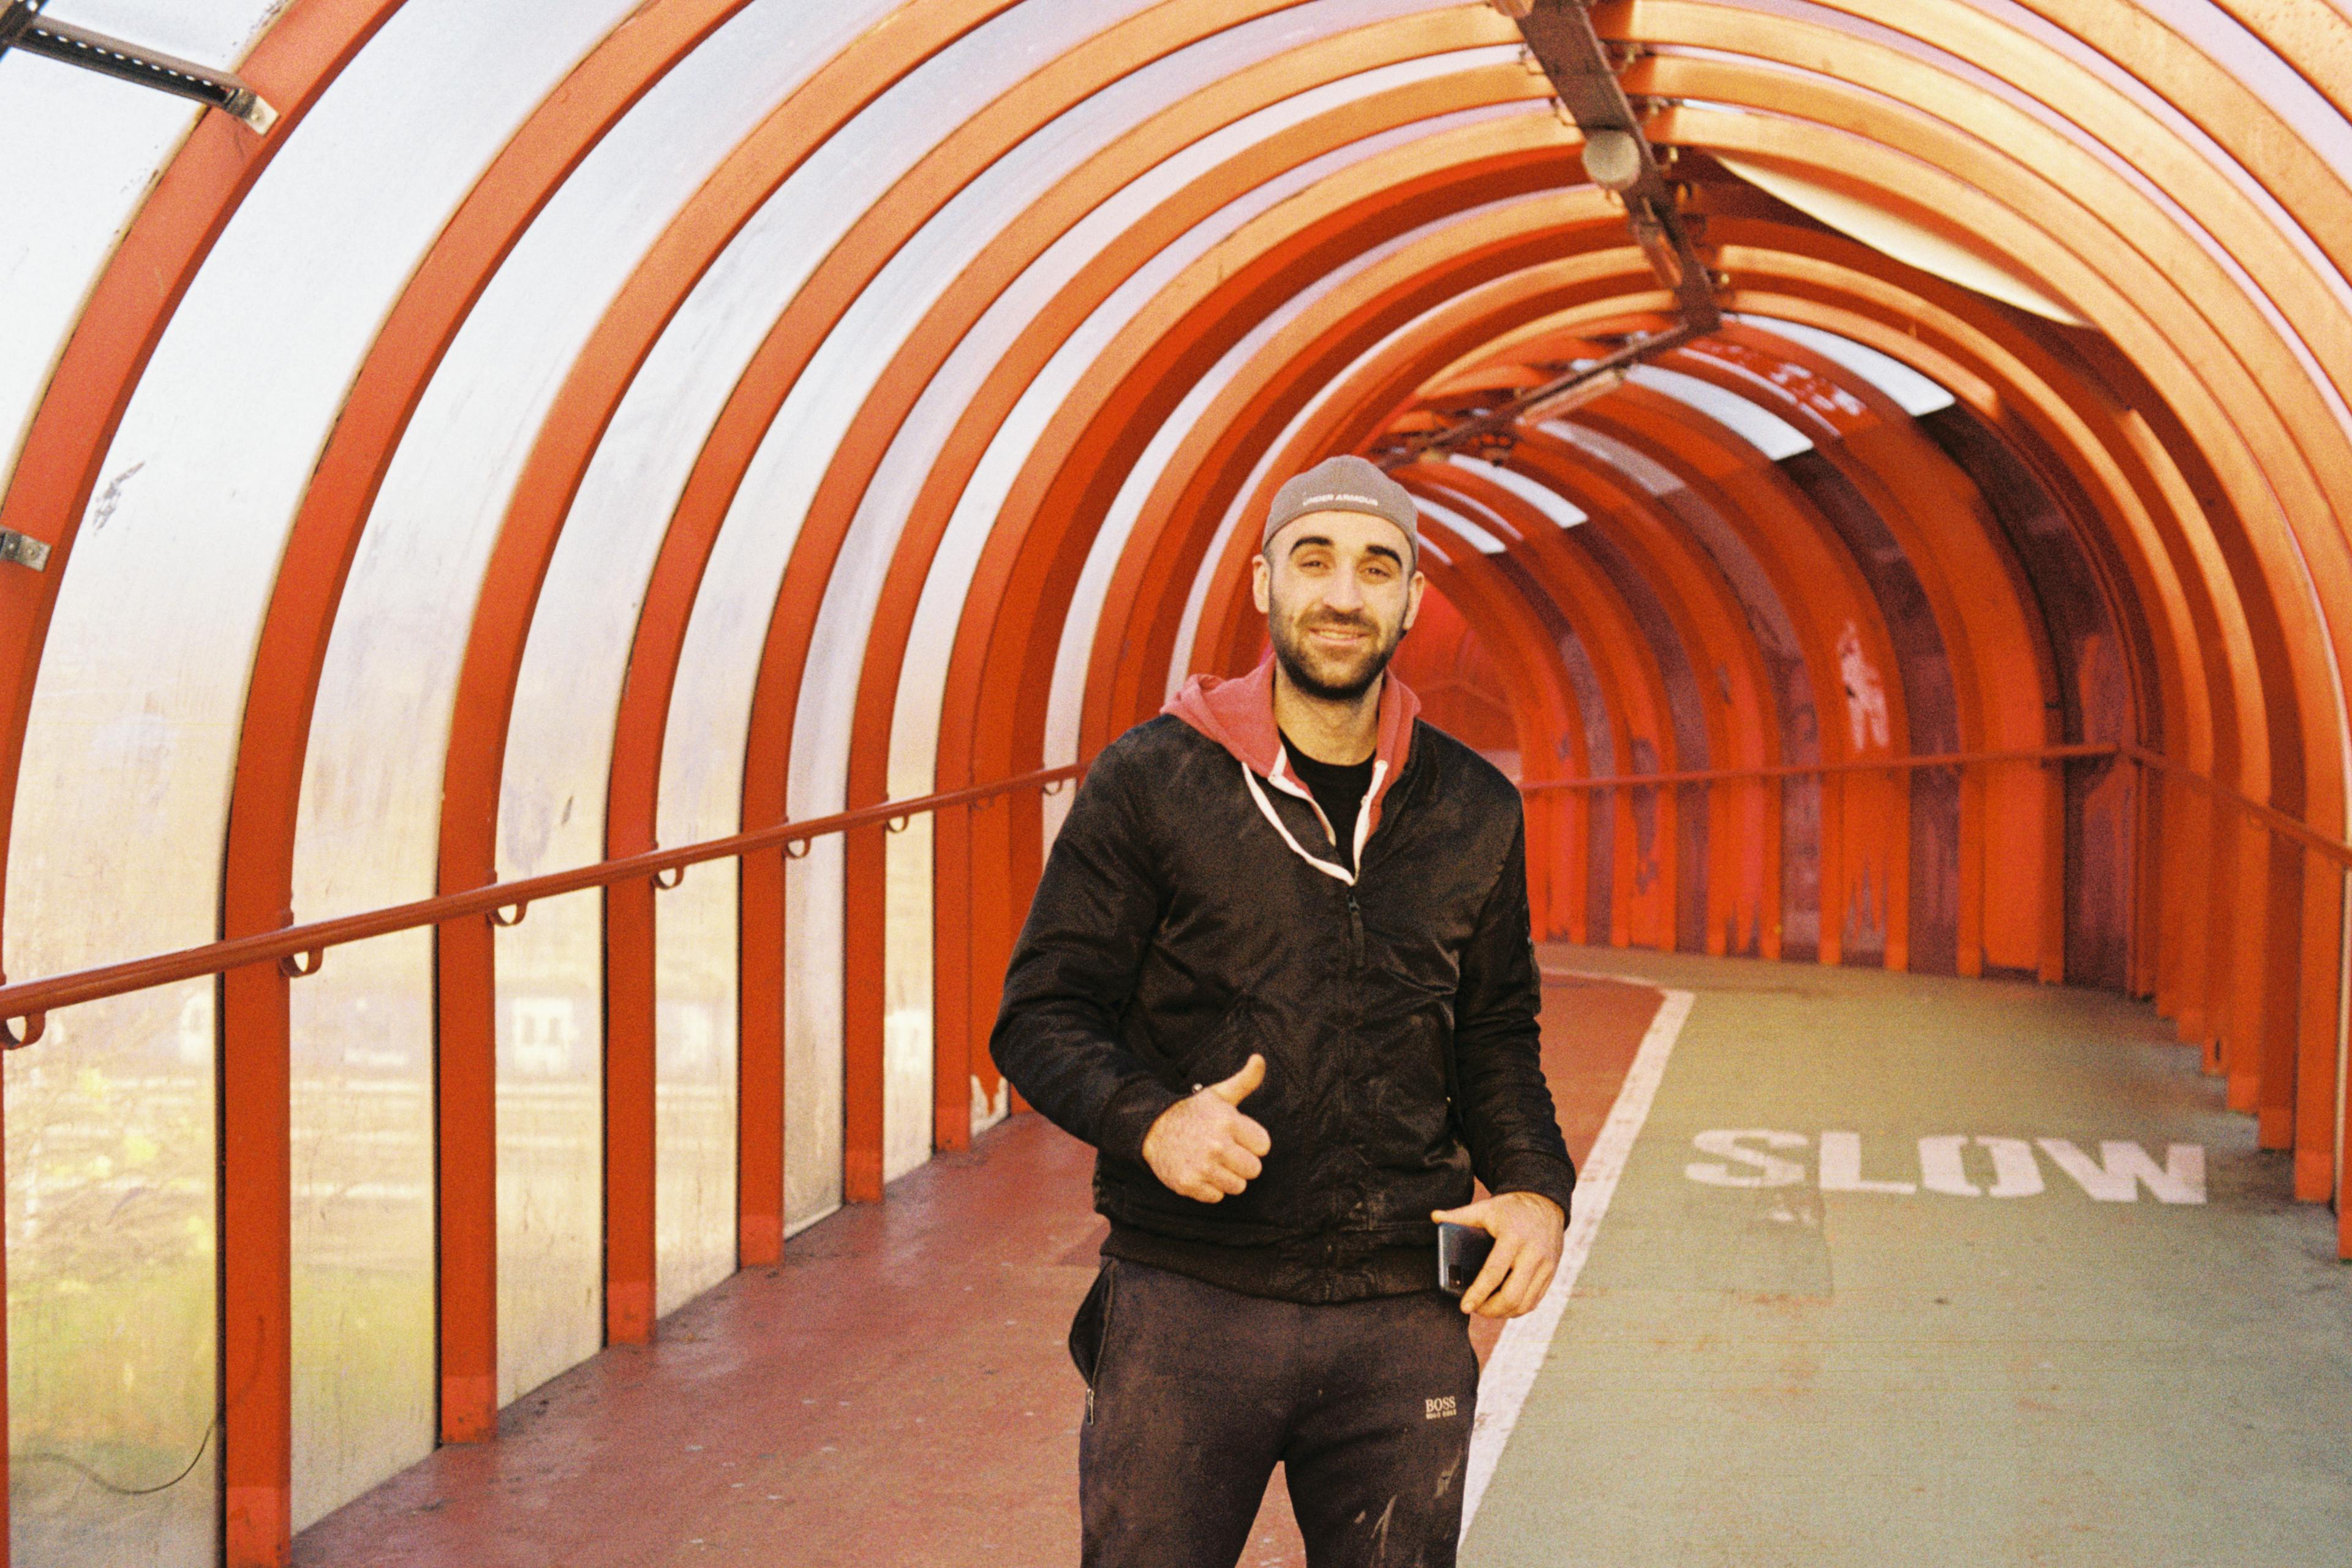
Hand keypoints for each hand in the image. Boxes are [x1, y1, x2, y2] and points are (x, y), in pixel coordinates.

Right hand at [1141, 1054, 1272, 1202]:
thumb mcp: (1219, 1094)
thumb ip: (1246, 1080)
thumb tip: (1260, 1058)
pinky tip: (1199, 1171)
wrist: (1151, 1128)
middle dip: (1242, 1162)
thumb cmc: (1193, 1112)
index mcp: (1228, 1121)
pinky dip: (1209, 1188)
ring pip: (1238, 1186)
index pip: (1264, 1146)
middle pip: (1254, 1169)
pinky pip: (1217, 1197)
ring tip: (1212, 1161)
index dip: (1251, 1142)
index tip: (1236, 1136)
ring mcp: (1202, 1166)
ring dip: (1227, 1177)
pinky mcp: (1188, 1184)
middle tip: (1225, 1151)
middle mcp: (1217, 1145)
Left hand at [1430, 1191, 1564, 1317]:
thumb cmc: (1510, 1208)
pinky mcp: (1551, 1273)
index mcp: (1513, 1237)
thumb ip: (1459, 1215)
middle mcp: (1533, 1253)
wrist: (1546, 1203)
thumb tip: (1434, 1217)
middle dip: (1490, 1309)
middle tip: (1475, 1309)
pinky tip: (1504, 1307)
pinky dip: (1518, 1309)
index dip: (1478, 1294)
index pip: (1494, 1272)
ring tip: (1486, 1309)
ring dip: (1504, 1313)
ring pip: (1525, 1303)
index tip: (1464, 1306)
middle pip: (1512, 1295)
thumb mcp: (1486, 1207)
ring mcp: (1545, 1265)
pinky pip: (1535, 1300)